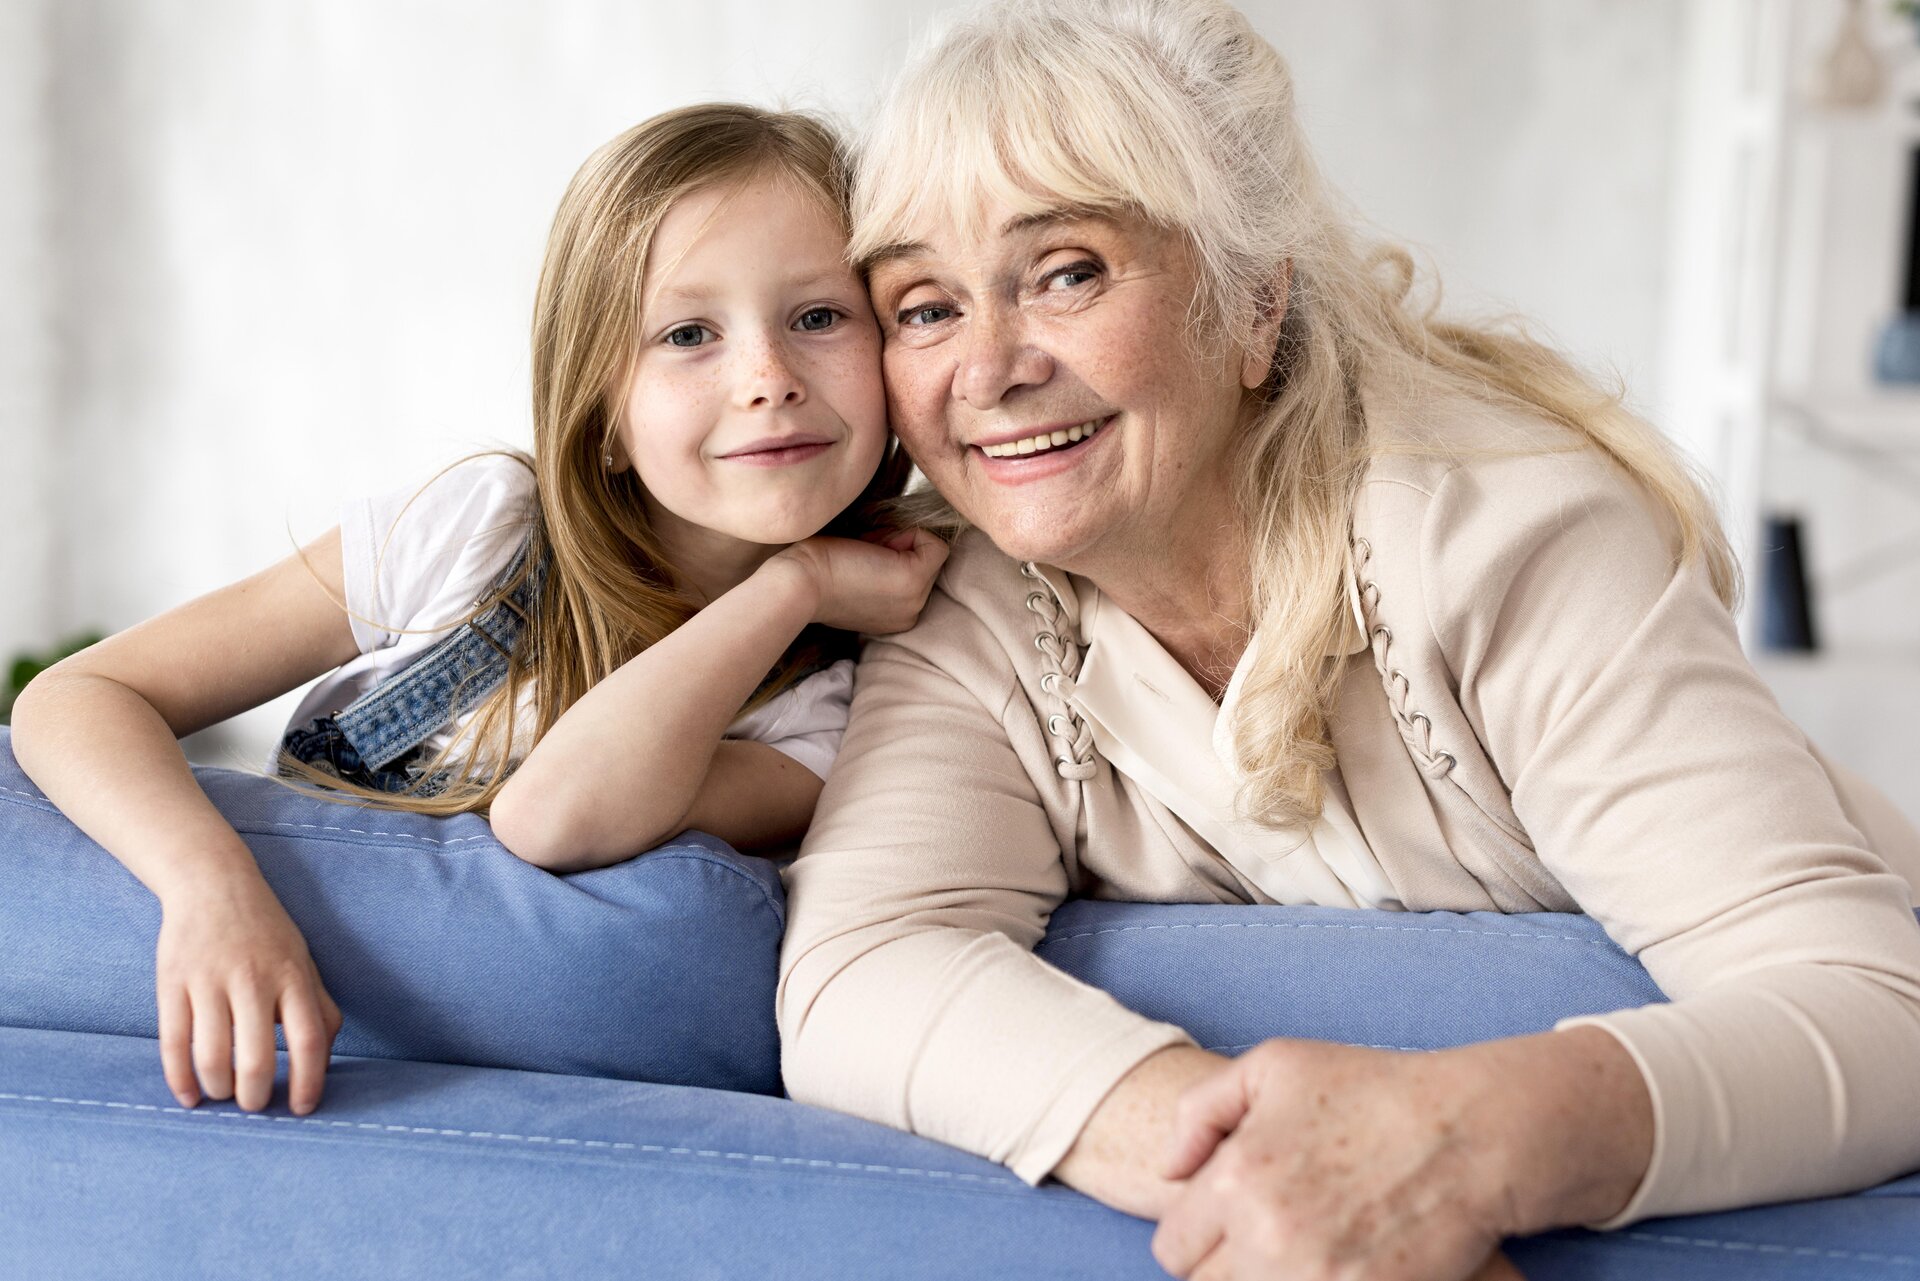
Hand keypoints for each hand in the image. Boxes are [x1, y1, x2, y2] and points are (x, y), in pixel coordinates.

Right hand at [155, 877, 342, 1114]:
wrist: (213, 884)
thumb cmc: (267, 933)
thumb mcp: (304, 963)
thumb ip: (320, 1008)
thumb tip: (325, 1060)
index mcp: (292, 977)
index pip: (308, 1041)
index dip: (308, 1082)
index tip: (303, 1108)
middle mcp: (253, 980)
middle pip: (256, 1058)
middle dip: (256, 1096)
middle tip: (256, 1106)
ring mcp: (209, 981)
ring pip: (211, 1056)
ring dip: (219, 1089)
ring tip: (225, 1095)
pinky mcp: (172, 983)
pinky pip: (174, 1042)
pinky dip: (180, 1079)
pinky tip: (191, 1096)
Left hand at [770, 528, 948, 634]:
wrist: (797, 584)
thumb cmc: (814, 571)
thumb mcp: (857, 576)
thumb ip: (882, 569)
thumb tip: (900, 538)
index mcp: (895, 617)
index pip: (917, 574)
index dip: (891, 553)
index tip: (859, 560)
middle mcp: (910, 615)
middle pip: (925, 562)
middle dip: (896, 546)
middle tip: (860, 555)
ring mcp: (914, 601)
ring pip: (929, 552)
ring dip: (898, 540)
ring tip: (864, 553)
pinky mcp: (912, 580)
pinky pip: (935, 544)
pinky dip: (907, 532)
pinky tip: (873, 545)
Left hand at [1151, 1039, 1519, 1280]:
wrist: (1471, 1133)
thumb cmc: (1373, 1089)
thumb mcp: (1273, 1065)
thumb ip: (1199, 1112)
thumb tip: (1166, 1171)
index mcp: (1234, 1178)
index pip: (1172, 1249)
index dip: (1198, 1238)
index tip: (1229, 1227)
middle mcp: (1265, 1235)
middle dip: (1230, 1267)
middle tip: (1271, 1240)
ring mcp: (1314, 1276)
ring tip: (1303, 1252)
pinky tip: (1334, 1265)